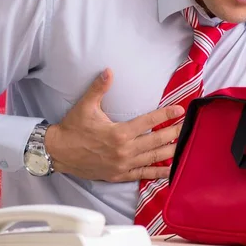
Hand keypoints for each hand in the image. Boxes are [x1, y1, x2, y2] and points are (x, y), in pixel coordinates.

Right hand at [45, 68, 183, 181]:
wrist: (58, 152)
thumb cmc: (73, 128)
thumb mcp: (85, 106)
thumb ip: (99, 88)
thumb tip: (108, 70)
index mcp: (119, 133)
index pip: (148, 122)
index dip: (165, 115)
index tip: (179, 110)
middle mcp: (124, 150)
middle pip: (155, 140)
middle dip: (173, 133)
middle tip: (187, 126)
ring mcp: (122, 165)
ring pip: (152, 157)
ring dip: (169, 151)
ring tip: (183, 145)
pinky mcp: (119, 175)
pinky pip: (142, 174)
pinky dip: (156, 173)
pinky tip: (169, 170)